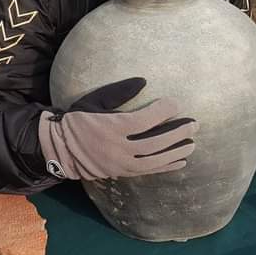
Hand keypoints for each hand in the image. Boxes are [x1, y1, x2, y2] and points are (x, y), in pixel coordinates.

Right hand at [38, 77, 196, 179]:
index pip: (143, 121)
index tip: (175, 103)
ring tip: (192, 143)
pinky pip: (148, 171)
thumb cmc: (78, 120)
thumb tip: (143, 81)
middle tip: (194, 124)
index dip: (162, 112)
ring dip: (176, 152)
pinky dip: (166, 167)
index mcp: (112, 127)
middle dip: (177, 133)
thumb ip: (119, 92)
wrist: (61, 149)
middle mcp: (118, 148)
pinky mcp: (122, 173)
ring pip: (154, 160)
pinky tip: (181, 161)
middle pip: (154, 143)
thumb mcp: (94, 101)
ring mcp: (121, 164)